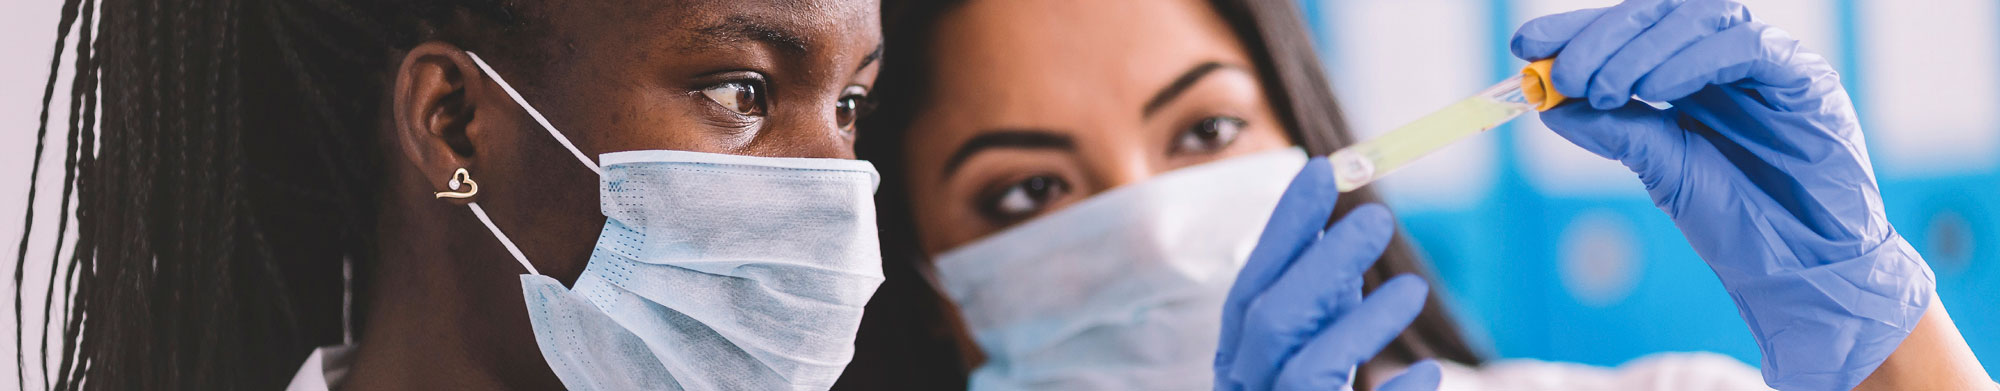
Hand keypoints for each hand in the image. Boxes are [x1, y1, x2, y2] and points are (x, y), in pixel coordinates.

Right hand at [1212, 157, 1441, 390]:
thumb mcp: (1302, 355)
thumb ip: (1314, 308)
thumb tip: (1335, 240)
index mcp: (1236, 362)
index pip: (1250, 286)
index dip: (1284, 227)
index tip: (1322, 170)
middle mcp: (1246, 390)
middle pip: (1269, 323)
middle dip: (1322, 265)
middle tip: (1377, 218)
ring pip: (1305, 373)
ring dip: (1361, 324)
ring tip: (1414, 288)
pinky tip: (1426, 370)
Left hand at [1512, 1, 1933, 388]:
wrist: (1802, 268)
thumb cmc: (1738, 221)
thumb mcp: (1660, 168)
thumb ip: (1614, 130)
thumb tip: (1549, 103)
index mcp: (1689, 73)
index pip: (1629, 32)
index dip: (1576, 31)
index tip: (1524, 46)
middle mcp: (1726, 58)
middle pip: (1659, 12)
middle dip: (1601, 36)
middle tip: (1561, 71)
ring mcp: (1767, 63)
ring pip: (1699, 17)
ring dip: (1640, 48)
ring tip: (1603, 88)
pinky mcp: (1805, 78)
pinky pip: (1748, 46)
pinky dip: (1694, 60)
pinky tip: (1657, 90)